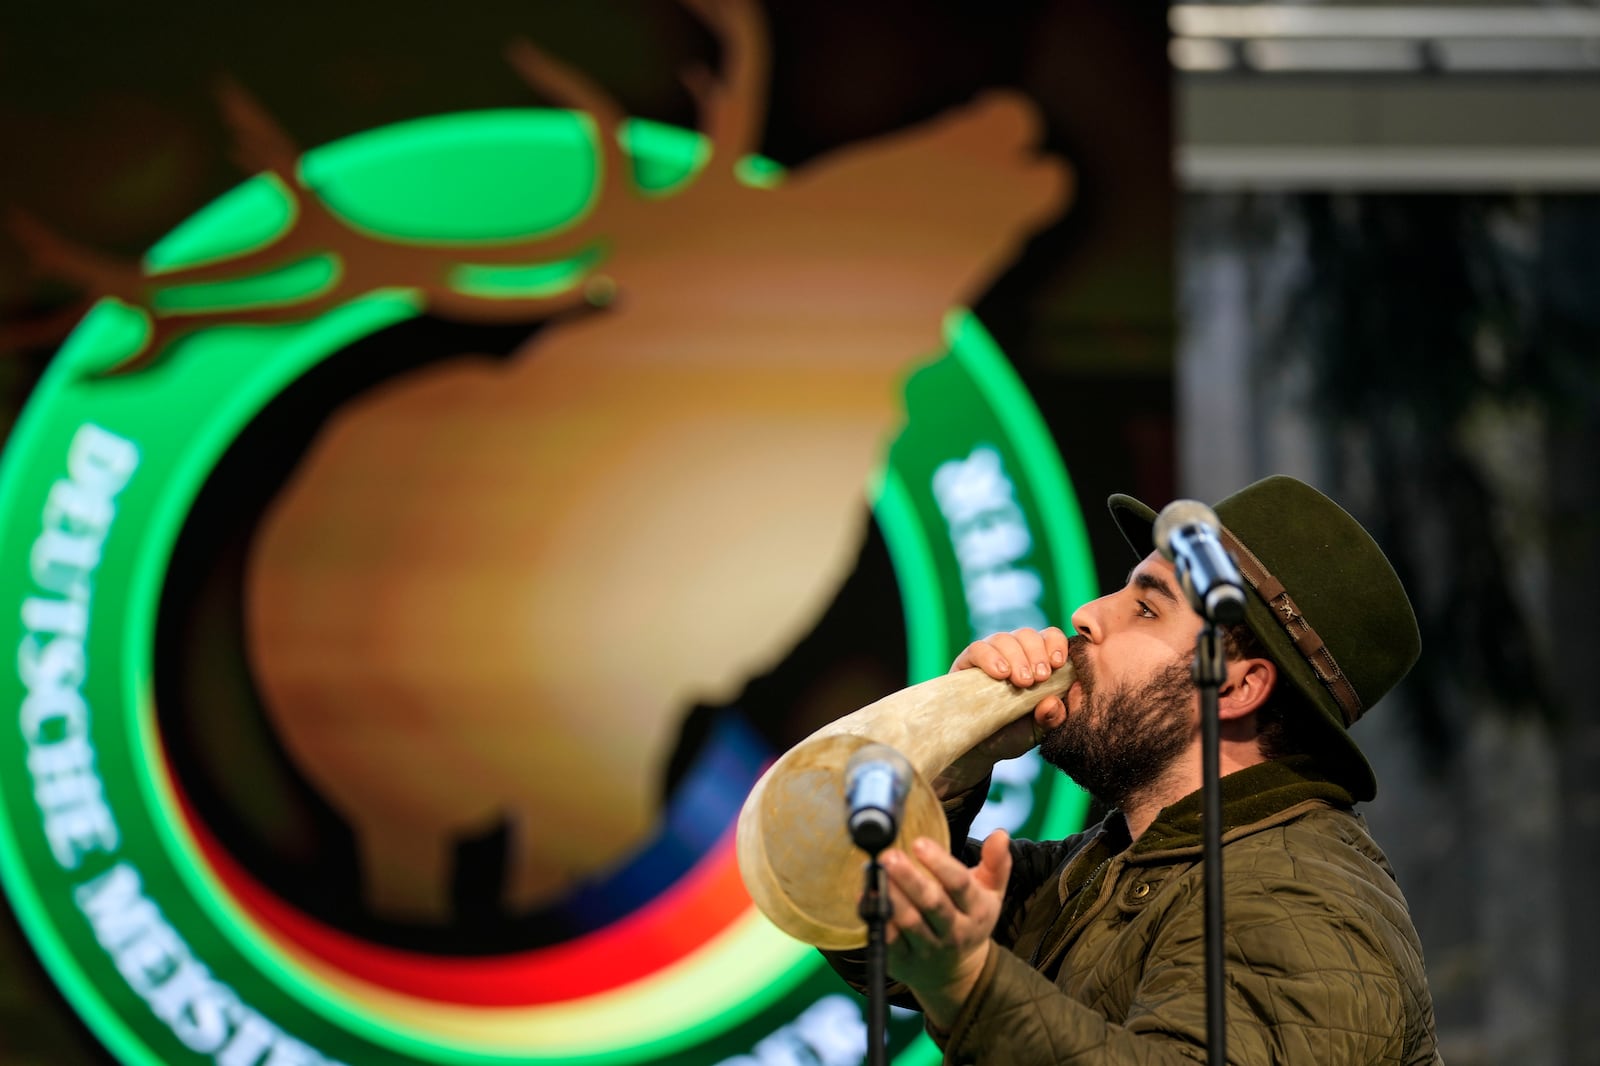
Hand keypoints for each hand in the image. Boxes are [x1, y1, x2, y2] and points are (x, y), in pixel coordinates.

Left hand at [881, 830, 1012, 1030]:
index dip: (940, 864)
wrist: (957, 973)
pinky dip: (875, 918)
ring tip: (875, 871)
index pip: (960, 885)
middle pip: (932, 904)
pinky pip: (888, 940)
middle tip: (890, 856)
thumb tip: (1001, 834)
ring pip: (909, 922)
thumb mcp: (991, 894)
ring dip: (891, 897)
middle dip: (911, 879)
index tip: (919, 843)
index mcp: (976, 910)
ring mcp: (927, 948)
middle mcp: (953, 931)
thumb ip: (997, 863)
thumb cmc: (970, 919)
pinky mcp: (903, 961)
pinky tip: (864, 896)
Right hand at [934, 627, 1071, 794]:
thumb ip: (1052, 718)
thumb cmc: (1015, 734)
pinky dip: (990, 657)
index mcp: (1038, 662)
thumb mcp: (1039, 730)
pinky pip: (978, 648)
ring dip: (1016, 657)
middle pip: (1028, 635)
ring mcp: (991, 655)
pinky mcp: (967, 662)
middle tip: (1040, 678)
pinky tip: (1000, 673)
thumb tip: (1055, 702)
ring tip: (1022, 682)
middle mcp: (1015, 654)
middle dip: (1037, 654)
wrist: (981, 749)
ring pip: (1004, 638)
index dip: (1056, 644)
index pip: (1050, 637)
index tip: (1057, 664)